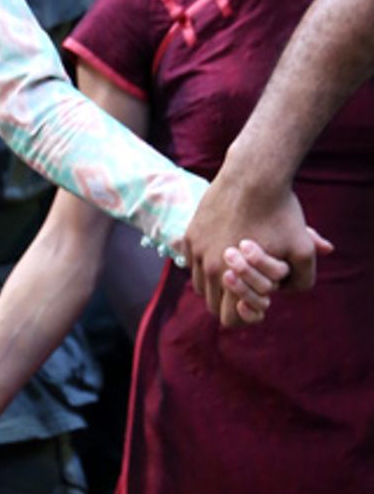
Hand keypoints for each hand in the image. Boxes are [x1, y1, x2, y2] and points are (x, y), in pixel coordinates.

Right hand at [180, 160, 323, 325]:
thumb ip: (302, 279)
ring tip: (238, 271)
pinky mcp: (190, 233)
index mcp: (230, 277)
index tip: (259, 303)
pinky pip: (192, 260)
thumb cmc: (280, 213)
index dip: (245, 316)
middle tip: (250, 288)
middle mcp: (206, 266)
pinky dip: (205, 263)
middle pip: (210, 303)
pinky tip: (225, 251)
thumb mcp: (302, 250)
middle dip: (230, 301)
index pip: (227, 318)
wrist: (253, 176)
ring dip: (216, 283)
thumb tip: (286, 290)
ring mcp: (194, 248)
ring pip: (199, 283)